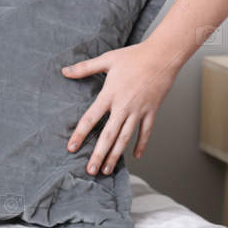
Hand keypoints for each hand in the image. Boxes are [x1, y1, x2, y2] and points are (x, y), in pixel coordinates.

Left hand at [60, 39, 179, 174]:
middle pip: (108, 135)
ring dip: (116, 155)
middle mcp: (123, 106)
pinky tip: (136, 156)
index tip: (71, 147)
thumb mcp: (107, 59)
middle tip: (91, 171)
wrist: (162, 56)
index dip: (80, 134)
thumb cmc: (134, 56)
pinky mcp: (151, 111)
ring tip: (107, 169)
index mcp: (110, 94)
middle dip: (98, 154)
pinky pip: (146, 132)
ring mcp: (139, 110)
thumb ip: (85, 67)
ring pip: (125, 138)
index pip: (91, 118)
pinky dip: (141, 144)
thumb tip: (64, 71)